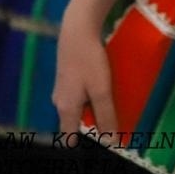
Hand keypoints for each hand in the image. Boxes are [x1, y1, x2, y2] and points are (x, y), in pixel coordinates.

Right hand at [53, 17, 117, 134]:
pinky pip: (79, 95)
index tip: (101, 143)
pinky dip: (91, 96)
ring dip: (94, 109)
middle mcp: (59, 102)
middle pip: (74, 122)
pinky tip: (105, 88)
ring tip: (114, 105)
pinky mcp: (67, 77)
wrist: (77, 30)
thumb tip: (111, 141)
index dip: (82, 143)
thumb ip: (106, 116)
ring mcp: (62, 89)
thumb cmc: (89, 61)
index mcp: (65, 109)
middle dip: (93, 126)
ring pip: (78, 107)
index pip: (68, 136)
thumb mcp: (101, 90)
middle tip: (114, 124)